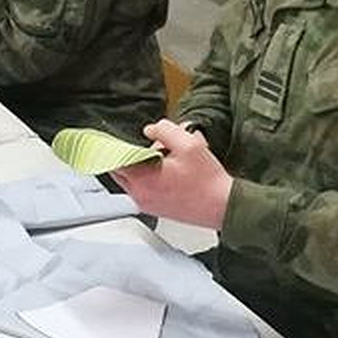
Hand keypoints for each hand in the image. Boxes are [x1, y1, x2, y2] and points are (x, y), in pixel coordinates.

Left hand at [111, 119, 232, 229]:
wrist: (224, 207)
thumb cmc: (208, 182)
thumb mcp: (189, 145)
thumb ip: (165, 131)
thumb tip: (150, 129)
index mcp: (142, 180)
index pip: (114, 161)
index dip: (114, 146)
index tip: (114, 138)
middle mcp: (140, 195)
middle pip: (120, 170)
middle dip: (132, 154)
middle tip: (150, 146)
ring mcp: (147, 204)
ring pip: (132, 179)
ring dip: (142, 165)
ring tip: (166, 158)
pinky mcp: (156, 208)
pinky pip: (143, 188)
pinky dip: (149, 177)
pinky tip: (170, 170)